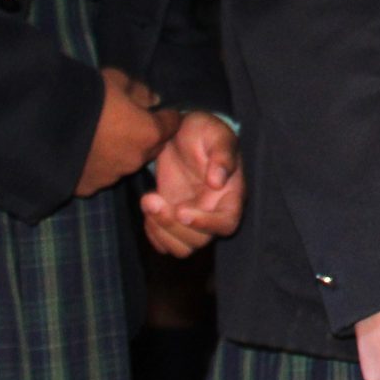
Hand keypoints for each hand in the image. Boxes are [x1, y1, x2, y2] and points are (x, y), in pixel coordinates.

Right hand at [74, 68, 179, 196]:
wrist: (41, 124)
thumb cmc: (85, 96)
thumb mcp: (115, 80)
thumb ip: (139, 90)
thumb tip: (152, 98)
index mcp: (148, 133)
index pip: (171, 124)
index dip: (166, 115)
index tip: (158, 110)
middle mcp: (135, 160)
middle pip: (151, 147)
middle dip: (147, 136)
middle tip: (130, 122)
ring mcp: (111, 177)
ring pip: (125, 163)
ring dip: (121, 152)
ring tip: (101, 138)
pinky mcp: (88, 188)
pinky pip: (100, 175)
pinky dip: (97, 165)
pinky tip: (82, 153)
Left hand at [142, 110, 243, 254]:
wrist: (180, 134)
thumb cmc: (203, 131)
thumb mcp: (215, 133)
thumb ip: (222, 154)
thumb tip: (218, 181)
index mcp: (230, 194)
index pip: (227, 223)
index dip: (206, 224)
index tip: (182, 212)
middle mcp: (213, 212)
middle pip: (200, 240)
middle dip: (172, 225)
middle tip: (152, 198)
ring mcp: (193, 218)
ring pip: (182, 247)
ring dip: (161, 231)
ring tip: (148, 201)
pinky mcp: (173, 220)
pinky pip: (165, 243)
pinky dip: (153, 233)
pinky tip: (148, 207)